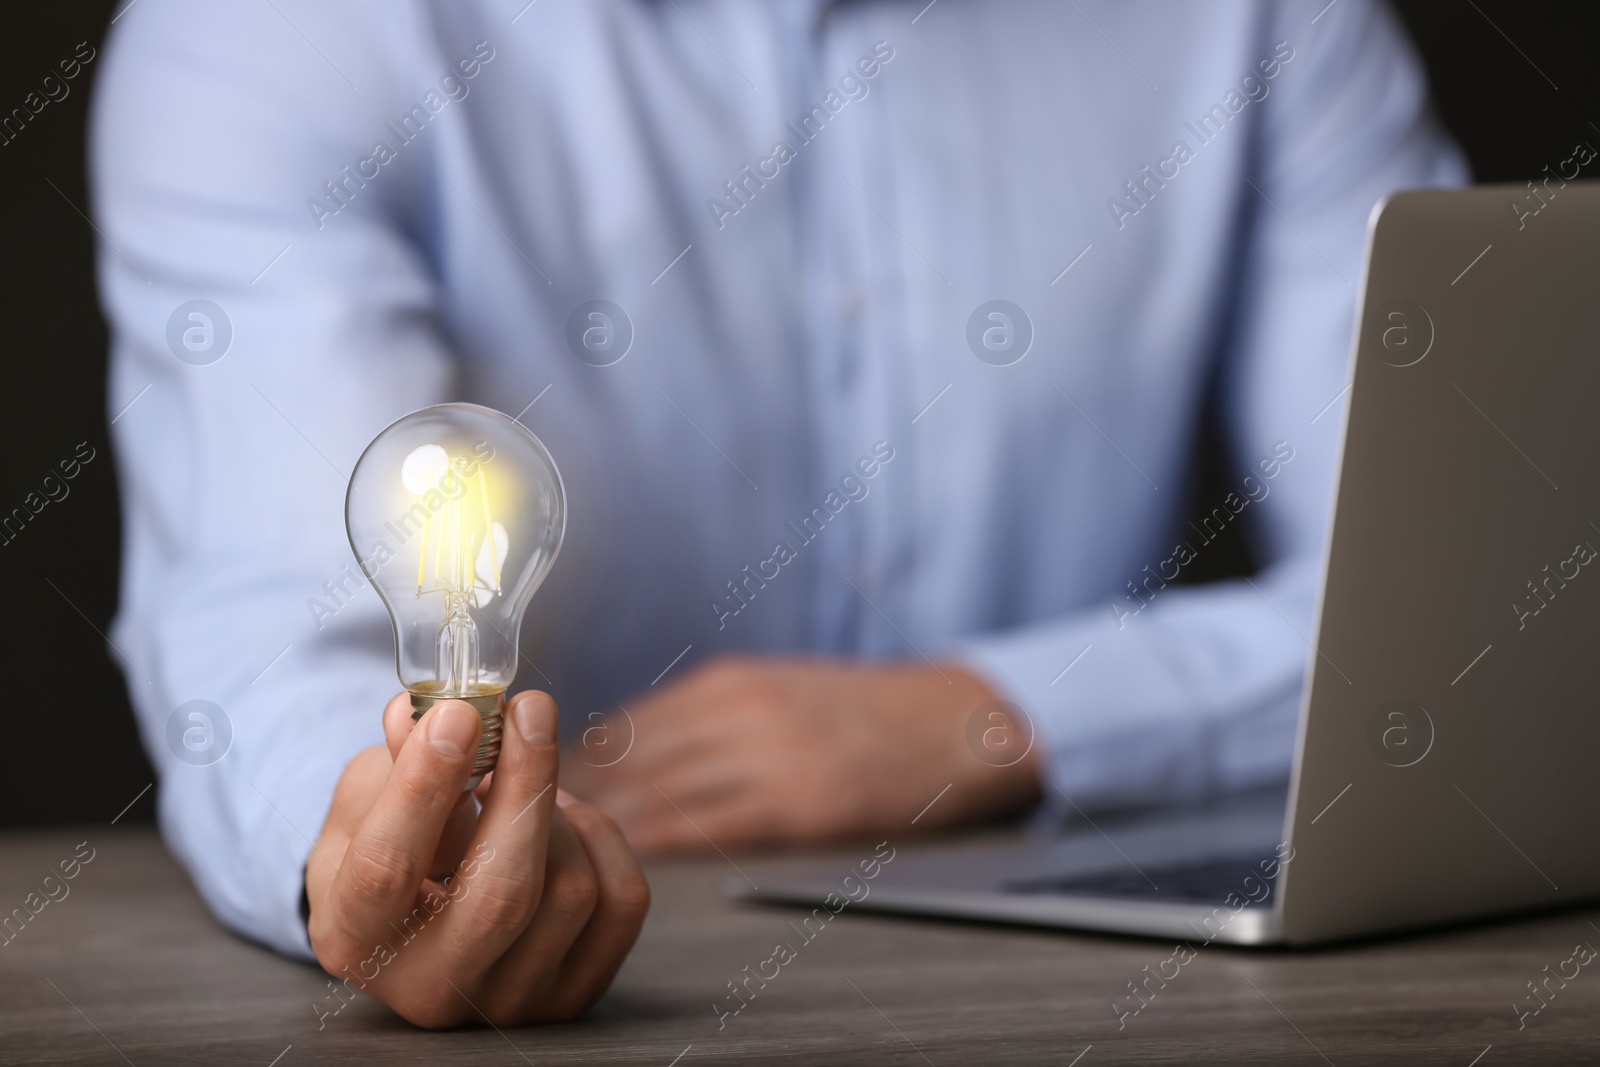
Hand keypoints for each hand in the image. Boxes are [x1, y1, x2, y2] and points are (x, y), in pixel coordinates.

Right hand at [306, 691, 649, 1028]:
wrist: (422, 923)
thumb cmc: (387, 848)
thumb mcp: (365, 804)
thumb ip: (393, 760)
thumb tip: (433, 713)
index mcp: (353, 938)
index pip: (387, 868)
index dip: (424, 786)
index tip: (458, 714)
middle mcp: (429, 987)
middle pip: (503, 890)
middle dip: (526, 783)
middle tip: (530, 709)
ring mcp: (508, 1000)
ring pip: (569, 887)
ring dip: (555, 808)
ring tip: (523, 784)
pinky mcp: (574, 993)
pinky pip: (621, 900)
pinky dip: (600, 839)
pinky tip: (561, 824)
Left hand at [560, 657, 1040, 852]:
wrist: (956, 721)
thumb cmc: (861, 712)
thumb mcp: (776, 690)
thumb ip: (704, 719)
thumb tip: (621, 751)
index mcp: (728, 683)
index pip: (625, 723)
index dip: (565, 754)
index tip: (515, 777)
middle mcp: (739, 711)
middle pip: (628, 755)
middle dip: (562, 787)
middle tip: (502, 817)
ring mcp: (771, 754)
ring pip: (660, 789)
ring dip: (596, 818)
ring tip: (541, 844)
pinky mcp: (802, 799)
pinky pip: (712, 823)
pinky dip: (658, 839)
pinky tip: (620, 856)